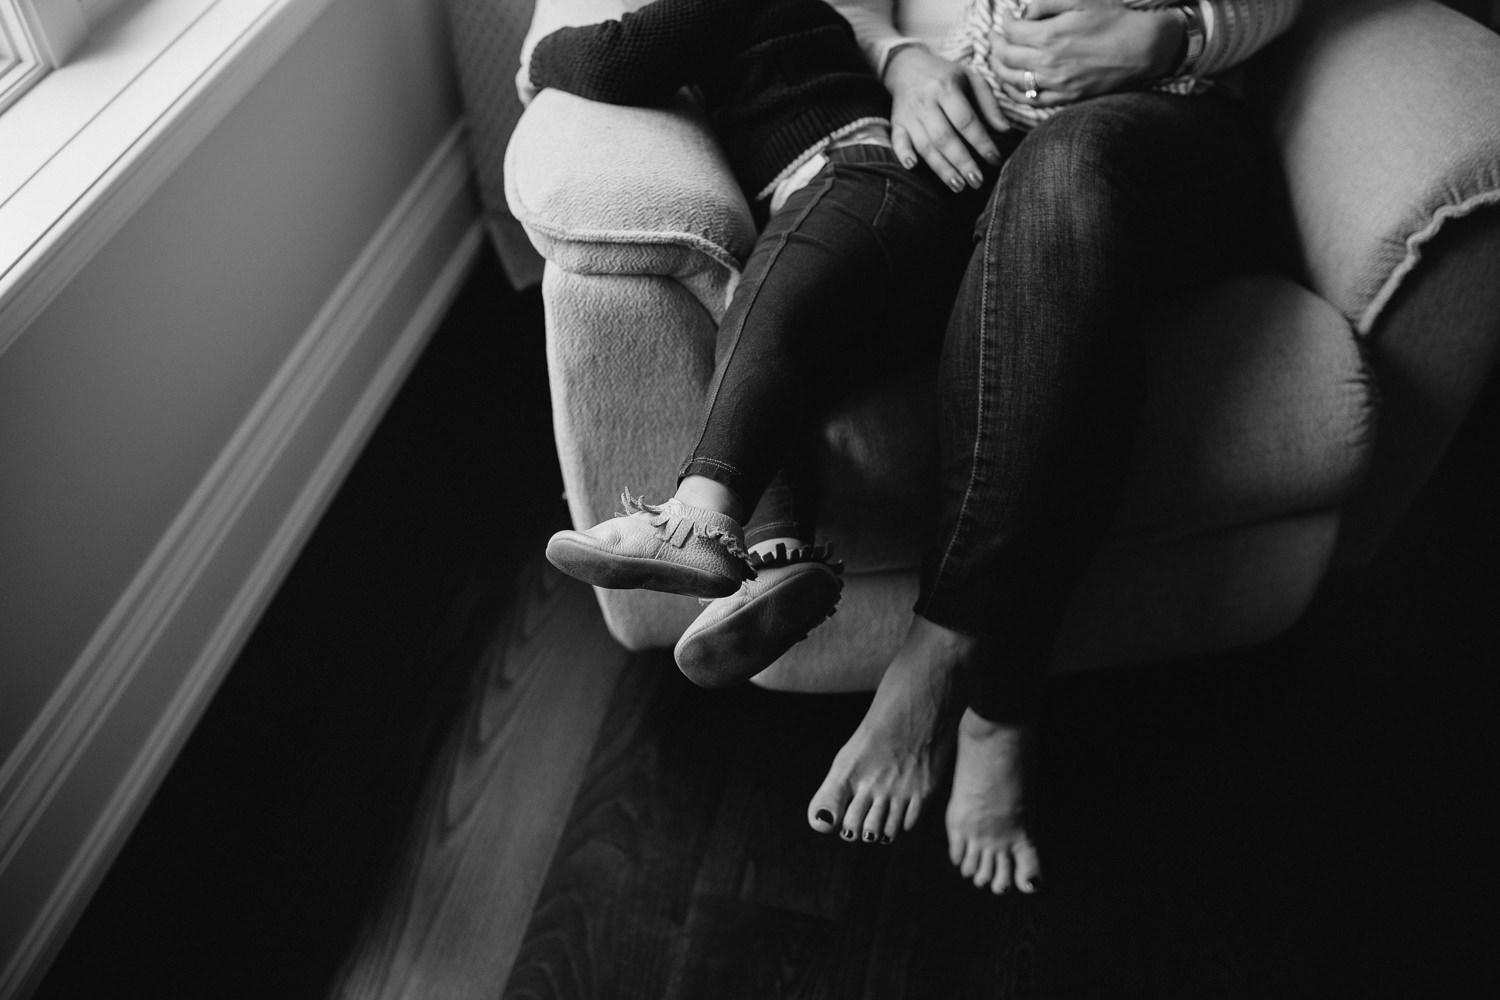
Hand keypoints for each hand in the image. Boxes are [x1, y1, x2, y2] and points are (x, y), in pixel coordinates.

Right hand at [883, 43, 1009, 191]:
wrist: (907, 66)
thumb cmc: (946, 76)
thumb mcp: (971, 80)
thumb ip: (989, 104)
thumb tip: (1005, 130)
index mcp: (947, 88)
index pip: (966, 120)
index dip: (981, 142)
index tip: (994, 160)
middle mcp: (926, 101)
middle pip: (945, 137)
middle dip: (962, 162)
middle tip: (977, 181)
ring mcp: (909, 114)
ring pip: (925, 145)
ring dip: (941, 168)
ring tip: (958, 186)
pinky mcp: (896, 123)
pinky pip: (897, 140)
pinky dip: (903, 153)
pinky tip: (912, 166)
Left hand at [988, 0, 1182, 107]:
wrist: (1142, 49)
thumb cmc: (1113, 19)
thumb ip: (1046, 1)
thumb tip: (1023, 12)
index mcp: (1050, 35)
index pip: (1011, 30)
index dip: (1004, 22)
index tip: (1007, 17)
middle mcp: (1048, 63)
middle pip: (1005, 56)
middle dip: (995, 44)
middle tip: (994, 36)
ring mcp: (1055, 84)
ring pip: (1010, 80)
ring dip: (997, 68)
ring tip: (996, 57)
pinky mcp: (1064, 98)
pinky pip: (1028, 99)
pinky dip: (1012, 91)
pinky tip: (1010, 81)